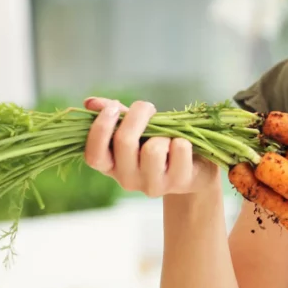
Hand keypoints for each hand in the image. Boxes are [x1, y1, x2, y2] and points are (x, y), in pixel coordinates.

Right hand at [83, 97, 221, 196]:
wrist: (197, 165)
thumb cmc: (161, 142)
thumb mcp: (137, 128)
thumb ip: (116, 116)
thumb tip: (91, 102)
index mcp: (112, 166)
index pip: (94, 155)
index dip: (100, 130)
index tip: (113, 109)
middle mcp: (128, 179)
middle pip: (124, 141)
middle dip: (137, 116)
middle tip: (148, 107)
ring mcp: (153, 184)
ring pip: (153, 149)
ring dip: (163, 133)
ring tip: (169, 136)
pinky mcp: (179, 182)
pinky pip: (179, 149)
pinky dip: (183, 139)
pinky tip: (185, 146)